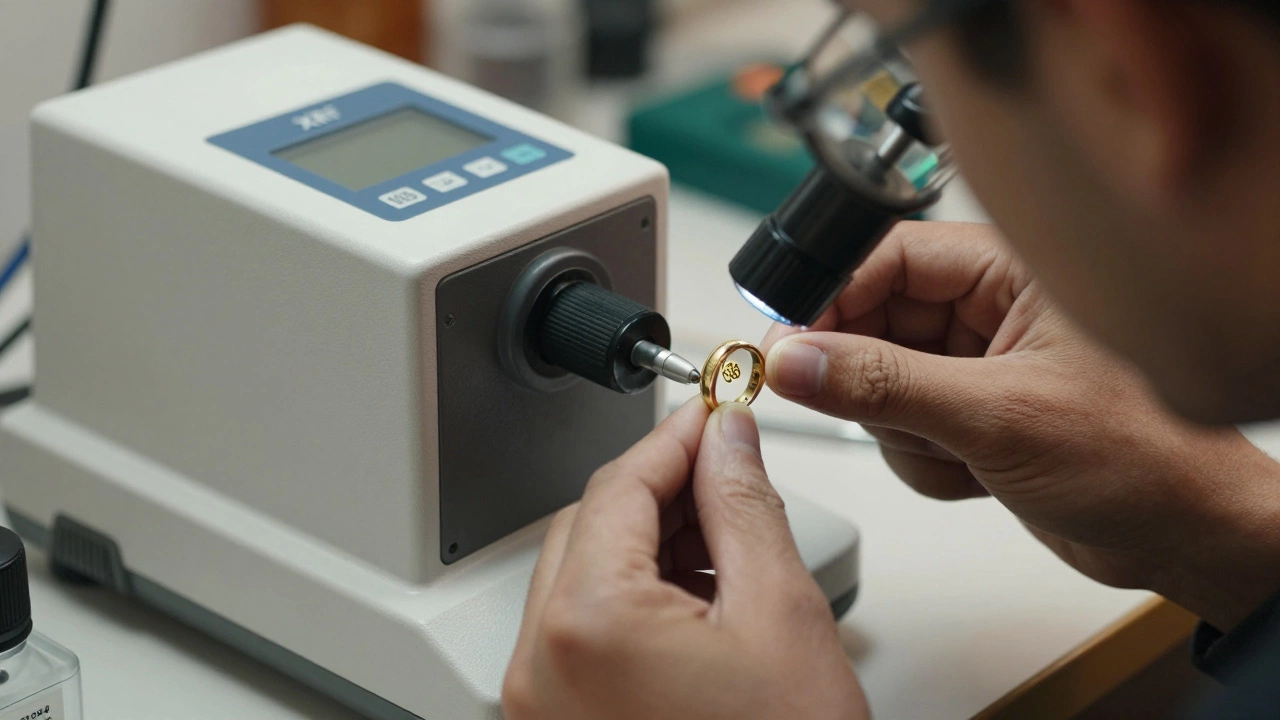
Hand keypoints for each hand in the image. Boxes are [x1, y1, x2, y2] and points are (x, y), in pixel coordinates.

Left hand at [502, 400, 867, 719]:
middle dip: (662, 491)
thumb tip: (726, 438)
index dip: (678, 438)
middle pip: (589, 525)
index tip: (717, 413)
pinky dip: (635, 599)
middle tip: (729, 472)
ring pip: (583, 576)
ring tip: (729, 544)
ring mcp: (539, 704)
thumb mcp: (780, 616)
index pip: (620, 485)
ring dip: (650, 544)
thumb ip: (744, 506)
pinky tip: (698, 601)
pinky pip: (582, 632)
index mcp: (585, 626)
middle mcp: (538, 666)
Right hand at [762, 221, 1279, 630]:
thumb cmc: (1144, 457)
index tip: (786, 343)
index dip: (829, 297)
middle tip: (878, 414)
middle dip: (869, 381)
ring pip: (876, 382)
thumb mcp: (997, 416)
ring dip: (903, 432)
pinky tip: (976, 473)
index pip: (886, 258)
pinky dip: (923, 461)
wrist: (1184, 536)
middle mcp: (987, 310)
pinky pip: (899, 428)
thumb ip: (884, 385)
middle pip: (869, 320)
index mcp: (1009, 272)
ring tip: (961, 452)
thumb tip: (796, 360)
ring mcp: (975, 364)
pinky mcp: (969, 413)